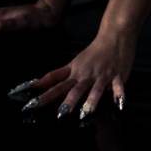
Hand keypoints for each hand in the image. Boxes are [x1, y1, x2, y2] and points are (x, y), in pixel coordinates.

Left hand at [18, 30, 136, 120]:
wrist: (114, 37)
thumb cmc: (93, 52)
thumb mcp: (74, 63)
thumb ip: (59, 75)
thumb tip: (39, 84)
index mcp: (75, 73)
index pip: (56, 83)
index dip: (44, 94)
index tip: (31, 104)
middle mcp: (86, 75)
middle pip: (75, 89)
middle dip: (68, 101)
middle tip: (60, 114)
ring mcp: (102, 76)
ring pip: (95, 90)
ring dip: (91, 101)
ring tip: (85, 114)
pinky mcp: (117, 76)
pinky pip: (118, 87)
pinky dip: (118, 95)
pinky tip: (119, 105)